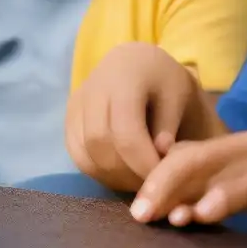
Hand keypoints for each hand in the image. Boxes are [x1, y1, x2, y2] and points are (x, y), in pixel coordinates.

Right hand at [66, 42, 220, 192]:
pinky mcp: (68, 120)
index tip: (162, 179)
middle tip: (151, 185)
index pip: (125, 132)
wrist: (134, 63)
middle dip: (127, 173)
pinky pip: (77, 155)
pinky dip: (99, 171)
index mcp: (123, 79)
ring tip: (138, 181)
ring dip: (112, 176)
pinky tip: (121, 175)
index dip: (142, 162)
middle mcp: (92, 90)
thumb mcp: (178, 95)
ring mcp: (75, 106)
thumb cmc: (162, 79)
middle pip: (101, 144)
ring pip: (85, 154)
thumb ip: (169, 125)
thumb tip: (160, 154)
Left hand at [127, 119, 246, 225]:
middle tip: (137, 215)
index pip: (202, 154)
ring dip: (179, 190)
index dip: (167, 176)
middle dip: (160, 183)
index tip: (143, 204)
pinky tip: (203, 213)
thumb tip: (210, 205)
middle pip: (197, 154)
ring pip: (215, 162)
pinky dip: (224, 196)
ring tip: (156, 216)